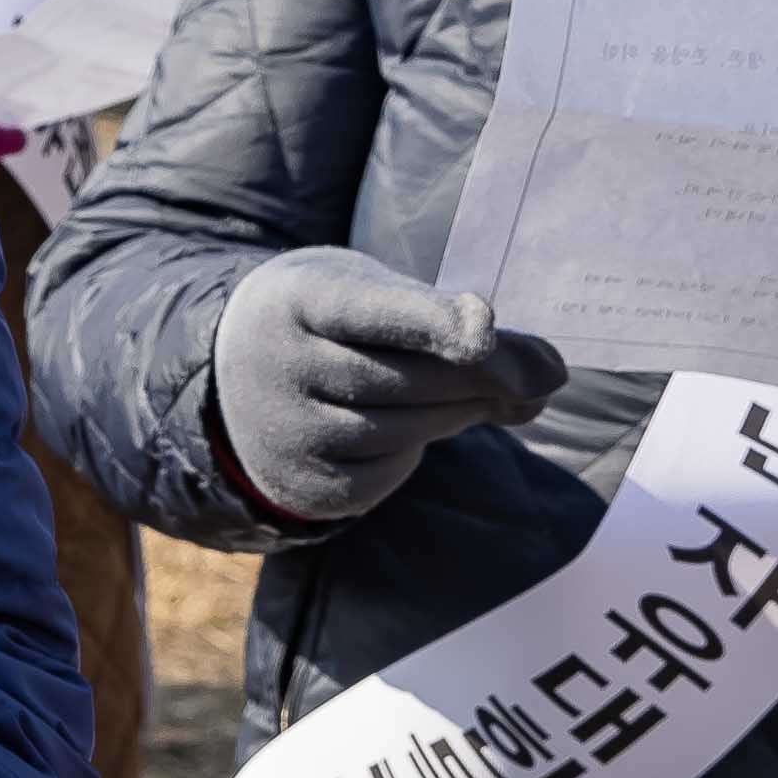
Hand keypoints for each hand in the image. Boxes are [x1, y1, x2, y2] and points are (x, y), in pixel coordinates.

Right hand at [209, 246, 566, 524]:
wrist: (232, 375)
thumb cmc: (330, 321)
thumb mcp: (368, 293)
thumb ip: (445, 322)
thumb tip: (544, 375)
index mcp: (298, 299)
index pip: (369, 311)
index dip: (427, 320)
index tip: (483, 327)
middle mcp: (282, 367)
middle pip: (406, 378)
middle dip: (483, 375)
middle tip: (546, 372)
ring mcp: (290, 432)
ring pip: (408, 427)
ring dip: (464, 411)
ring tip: (487, 394)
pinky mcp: (308, 485)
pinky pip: (391, 469)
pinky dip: (420, 446)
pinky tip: (419, 425)